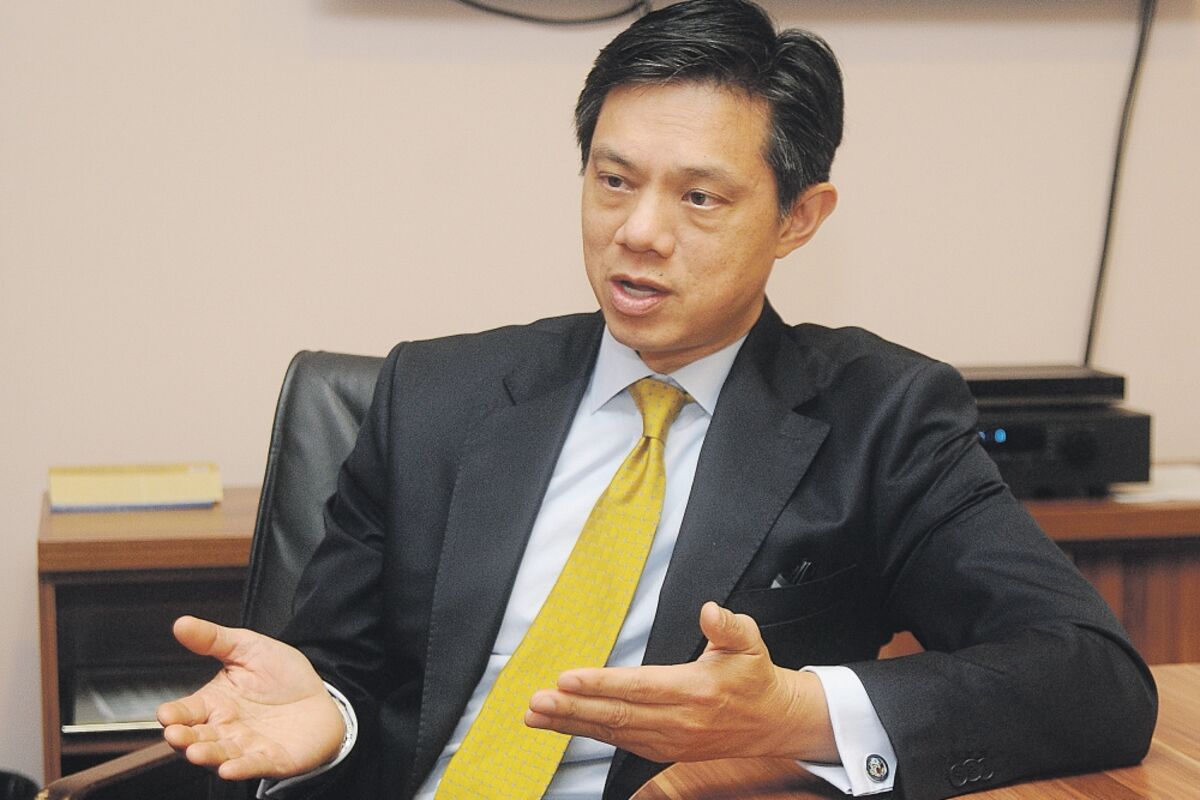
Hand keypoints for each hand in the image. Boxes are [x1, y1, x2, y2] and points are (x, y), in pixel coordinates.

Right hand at [156, 616, 345, 780]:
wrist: (322, 695)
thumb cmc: (282, 675)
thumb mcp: (247, 648)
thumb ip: (213, 639)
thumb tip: (181, 623)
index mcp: (214, 703)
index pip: (186, 712)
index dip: (174, 714)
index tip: (166, 713)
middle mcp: (225, 729)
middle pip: (196, 737)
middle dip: (184, 738)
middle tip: (175, 734)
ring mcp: (246, 746)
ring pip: (220, 755)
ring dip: (207, 755)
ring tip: (196, 752)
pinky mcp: (270, 759)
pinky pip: (252, 766)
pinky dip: (240, 768)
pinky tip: (229, 768)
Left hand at [524, 602, 836, 763]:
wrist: (772, 722)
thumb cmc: (754, 678)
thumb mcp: (750, 642)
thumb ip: (728, 625)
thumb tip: (709, 610)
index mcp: (696, 690)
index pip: (639, 687)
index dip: (600, 684)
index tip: (567, 679)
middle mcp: (679, 720)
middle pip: (617, 716)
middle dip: (573, 710)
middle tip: (537, 703)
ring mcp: (670, 739)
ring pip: (613, 732)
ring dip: (572, 724)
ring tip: (537, 715)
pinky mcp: (665, 749)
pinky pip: (621, 742)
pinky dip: (589, 734)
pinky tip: (565, 726)